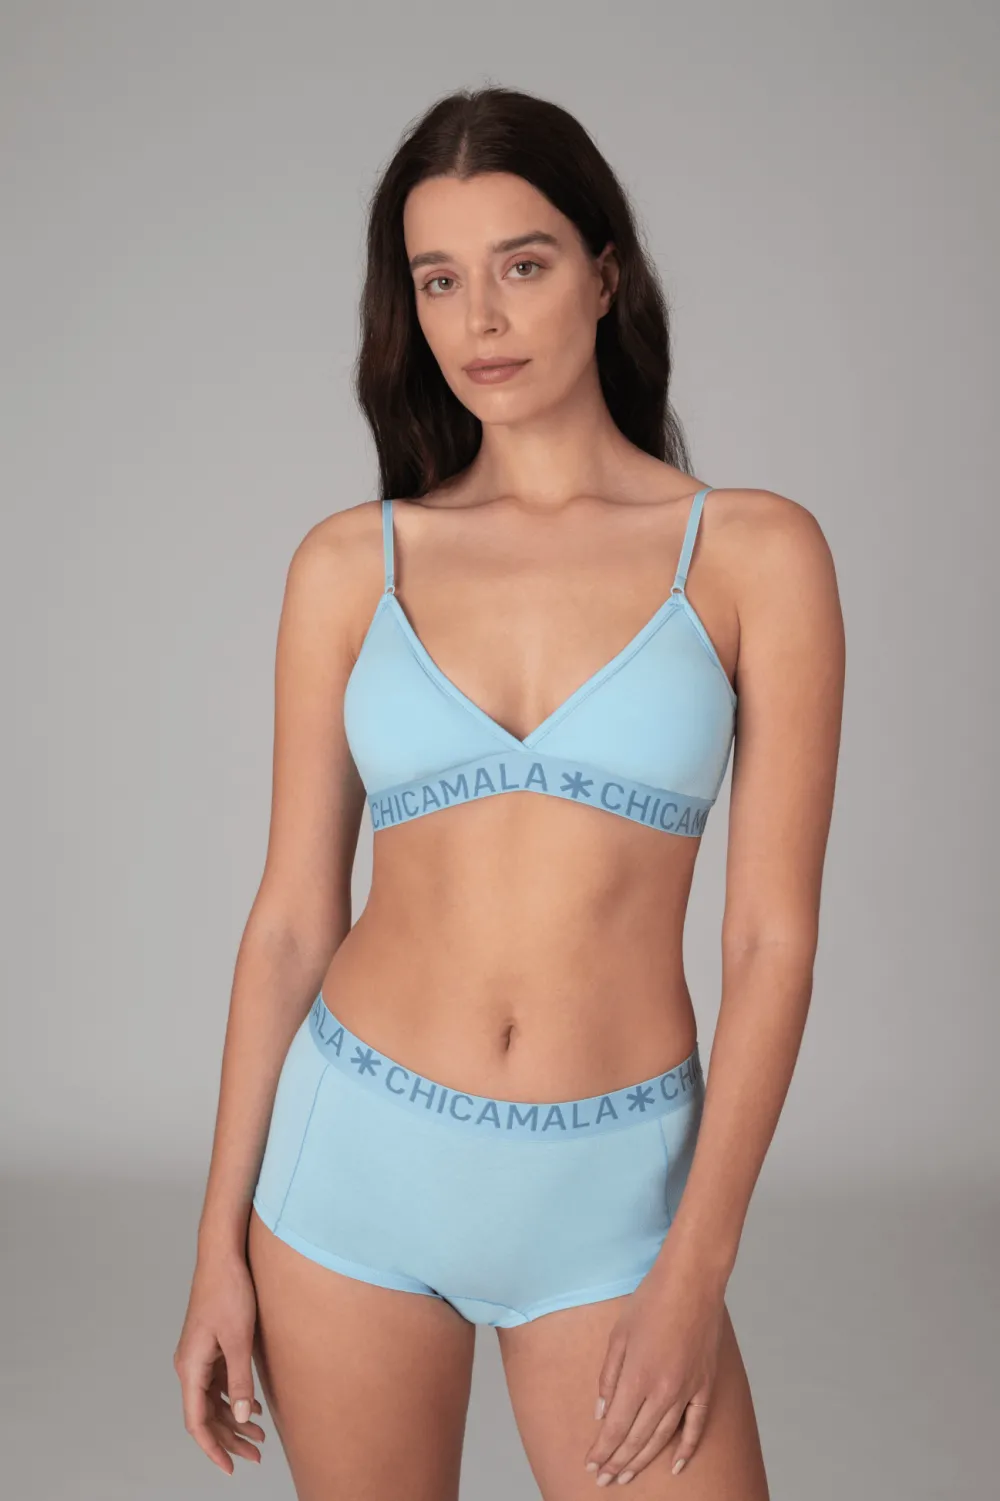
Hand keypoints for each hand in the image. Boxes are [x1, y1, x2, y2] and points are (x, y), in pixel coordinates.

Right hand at [173, 1251, 265, 1474]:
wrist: (223, 1256)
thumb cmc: (229, 1292)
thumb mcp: (239, 1340)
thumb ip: (240, 1381)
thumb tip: (240, 1418)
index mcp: (190, 1368)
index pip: (196, 1422)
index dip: (212, 1448)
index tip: (229, 1467)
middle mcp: (189, 1366)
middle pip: (205, 1415)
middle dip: (228, 1438)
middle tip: (254, 1455)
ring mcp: (198, 1356)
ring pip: (213, 1400)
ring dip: (232, 1420)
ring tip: (258, 1437)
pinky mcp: (209, 1346)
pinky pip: (218, 1383)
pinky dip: (234, 1398)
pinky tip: (253, 1409)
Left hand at [583, 1251, 725, 1484]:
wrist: (692, 1282)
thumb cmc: (650, 1301)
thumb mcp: (618, 1335)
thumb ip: (608, 1377)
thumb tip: (601, 1413)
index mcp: (638, 1378)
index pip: (616, 1428)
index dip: (603, 1450)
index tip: (591, 1465)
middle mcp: (663, 1392)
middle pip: (637, 1439)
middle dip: (618, 1462)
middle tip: (604, 1479)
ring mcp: (687, 1391)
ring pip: (662, 1438)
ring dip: (642, 1460)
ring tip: (626, 1476)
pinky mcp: (705, 1386)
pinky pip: (695, 1427)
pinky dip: (686, 1449)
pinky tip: (674, 1465)